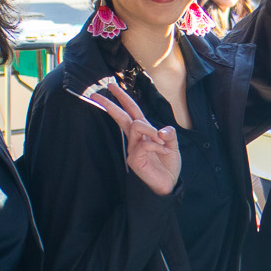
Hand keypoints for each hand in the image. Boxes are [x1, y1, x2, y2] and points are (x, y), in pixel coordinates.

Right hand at [79, 77, 179, 195]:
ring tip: (162, 141)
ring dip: (151, 130)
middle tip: (98, 92)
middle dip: (112, 103)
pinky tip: (164, 151)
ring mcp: (132, 148)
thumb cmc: (168, 165)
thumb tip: (161, 129)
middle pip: (122, 116)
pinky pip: (145, 144)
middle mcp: (135, 139)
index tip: (112, 86)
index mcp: (143, 132)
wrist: (168, 184)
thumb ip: (169, 134)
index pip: (131, 111)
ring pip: (137, 126)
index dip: (123, 98)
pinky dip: (157, 146)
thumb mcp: (172, 145)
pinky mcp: (134, 159)